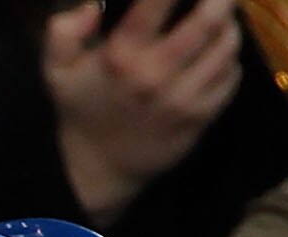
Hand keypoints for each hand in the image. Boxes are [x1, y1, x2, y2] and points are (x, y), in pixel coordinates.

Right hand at [42, 0, 243, 222]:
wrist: (100, 169)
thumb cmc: (82, 111)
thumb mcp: (57, 70)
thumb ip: (64, 30)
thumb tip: (93, 5)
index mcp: (121, 54)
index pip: (158, 2)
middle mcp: (156, 73)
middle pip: (207, 21)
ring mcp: (183, 98)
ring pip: (225, 49)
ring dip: (230, 26)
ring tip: (225, 17)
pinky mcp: (199, 118)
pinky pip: (230, 79)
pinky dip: (231, 60)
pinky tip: (222, 53)